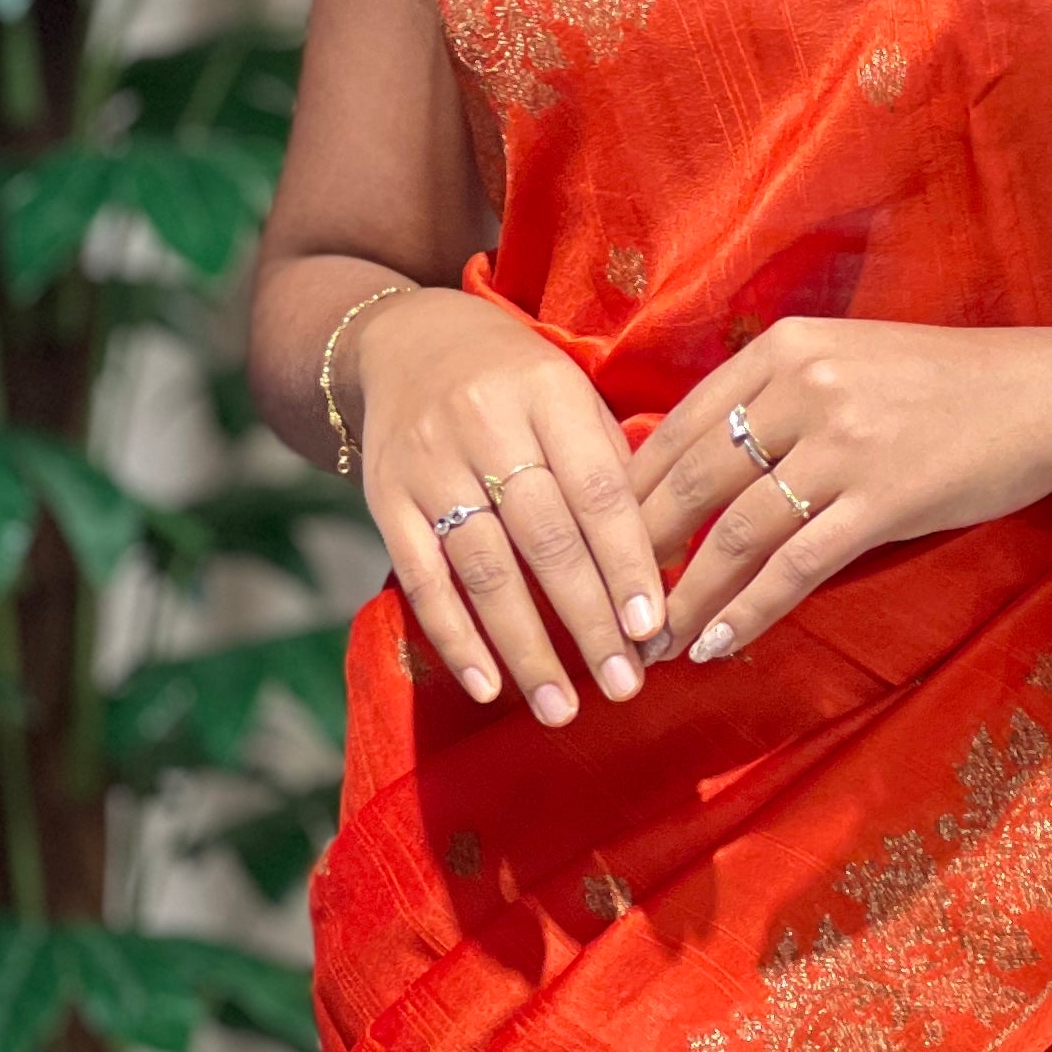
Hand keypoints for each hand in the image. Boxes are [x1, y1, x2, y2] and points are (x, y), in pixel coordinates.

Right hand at [350, 289, 668, 721]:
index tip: (654, 628)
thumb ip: (614, 469)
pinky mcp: (384, 498)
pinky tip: (489, 686)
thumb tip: (667, 569)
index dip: (626, 562)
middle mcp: (485, 424)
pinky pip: (422, 578)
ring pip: (484, 567)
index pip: (597, 490)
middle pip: (545, 537)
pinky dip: (455, 638)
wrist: (405, 341)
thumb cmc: (517, 384)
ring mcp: (429, 463)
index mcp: (549, 393)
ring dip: (526, 647)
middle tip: (625, 685)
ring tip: (563, 709)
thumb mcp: (572, 397)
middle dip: (588, 620)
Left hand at [631, 318, 1051, 664]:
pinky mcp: (883, 497)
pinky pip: (795, 564)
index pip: (679, 426)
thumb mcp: (845, 363)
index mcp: (784, 348)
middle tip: (606, 608)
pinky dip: (748, 609)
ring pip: (736, 532)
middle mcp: (804, 387)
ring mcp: (844, 442)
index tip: (595, 544)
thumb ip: (772, 400)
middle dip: (640, 554)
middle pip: (693, 480)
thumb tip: (687, 465)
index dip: (629, 493)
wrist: (1044, 394)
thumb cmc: (942, 386)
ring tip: (653, 643)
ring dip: (686, 597)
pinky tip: (718, 643)